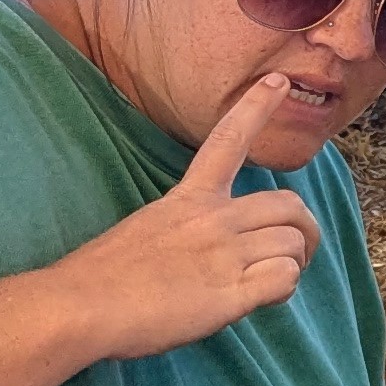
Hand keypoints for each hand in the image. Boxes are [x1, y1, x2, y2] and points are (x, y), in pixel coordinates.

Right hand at [47, 74, 324, 361]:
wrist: (79, 305)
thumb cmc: (103, 275)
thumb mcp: (145, 230)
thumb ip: (186, 231)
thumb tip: (209, 254)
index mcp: (188, 198)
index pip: (227, 141)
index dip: (256, 108)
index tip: (279, 81)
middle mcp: (212, 219)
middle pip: (289, 205)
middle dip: (305, 230)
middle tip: (296, 255)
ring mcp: (222, 255)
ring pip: (292, 243)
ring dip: (293, 266)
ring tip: (269, 285)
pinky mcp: (228, 293)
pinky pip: (284, 279)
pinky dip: (282, 291)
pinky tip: (262, 300)